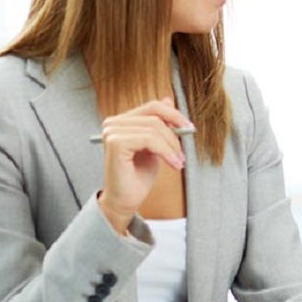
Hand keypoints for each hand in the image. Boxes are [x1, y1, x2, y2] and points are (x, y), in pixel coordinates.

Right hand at [97, 98, 192, 233]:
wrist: (125, 201)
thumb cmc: (138, 177)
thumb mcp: (154, 146)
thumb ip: (158, 125)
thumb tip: (168, 99)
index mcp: (121, 121)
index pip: (152, 107)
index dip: (174, 115)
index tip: (189, 128)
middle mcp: (113, 123)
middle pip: (155, 114)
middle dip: (175, 132)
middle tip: (184, 150)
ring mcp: (112, 131)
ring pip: (154, 127)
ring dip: (172, 146)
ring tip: (178, 161)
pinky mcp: (115, 142)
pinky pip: (149, 139)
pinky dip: (166, 152)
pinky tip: (174, 164)